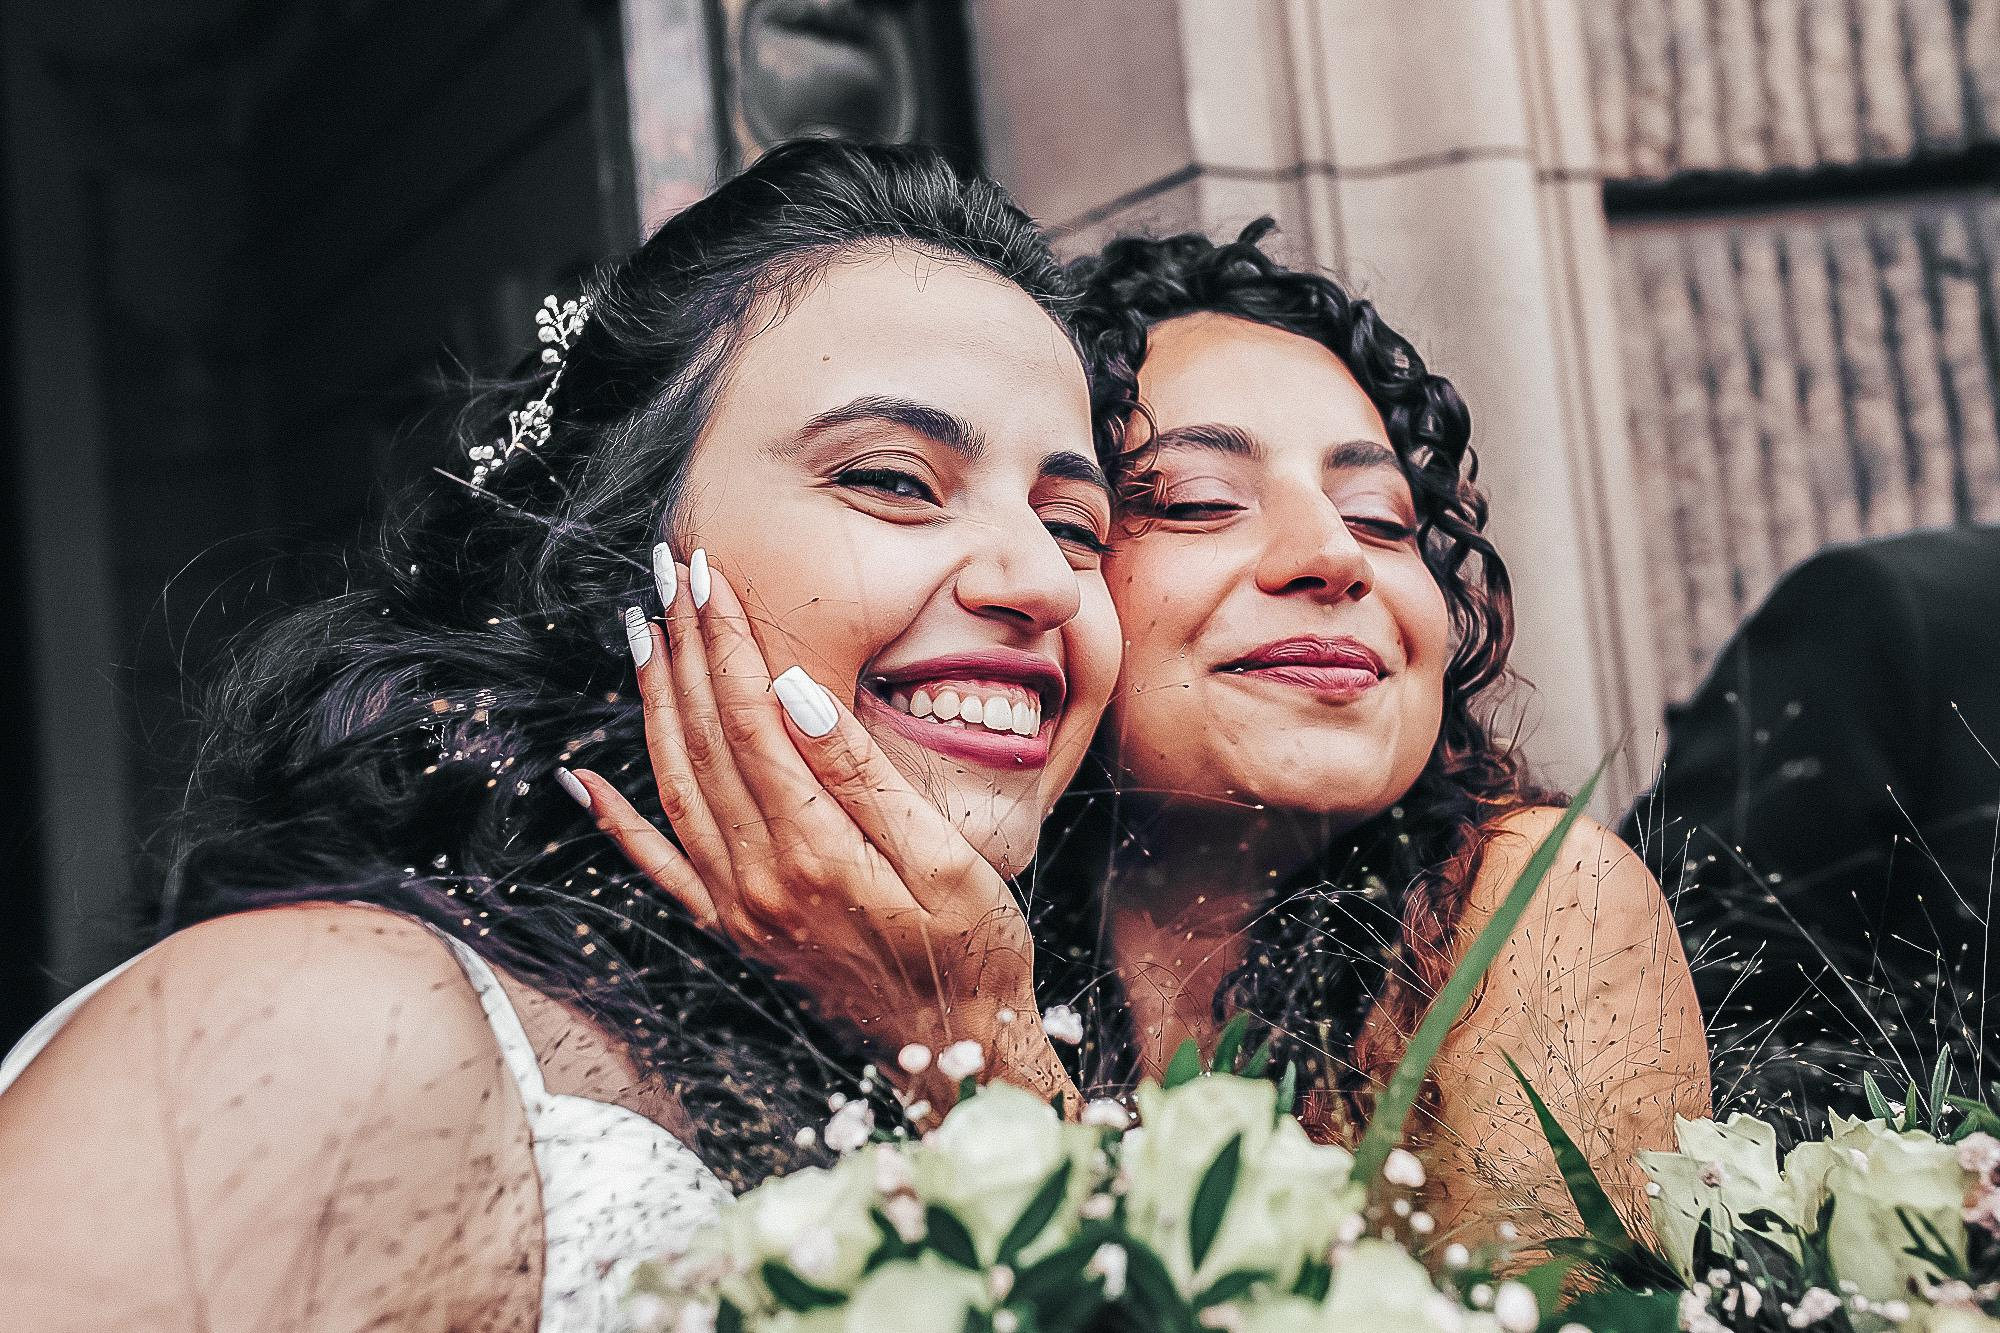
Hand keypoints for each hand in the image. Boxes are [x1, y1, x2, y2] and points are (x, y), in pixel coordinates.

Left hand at [564, 544, 1076, 1114]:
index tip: (712, 577)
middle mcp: (758, 879)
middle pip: (705, 739)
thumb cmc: (972, 949)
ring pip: (674, 786)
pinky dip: (616, 820)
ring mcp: (738, 908)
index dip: (728, 643)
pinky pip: (658, 869)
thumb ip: (863, 776)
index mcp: (813, 849)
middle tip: (668, 575)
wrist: (957, 1051)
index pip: (753, 719)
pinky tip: (583, 777)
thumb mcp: (945, 858)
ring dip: (653, 704)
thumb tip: (796, 696)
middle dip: (685, 649)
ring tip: (640, 633)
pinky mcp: (734, 932)